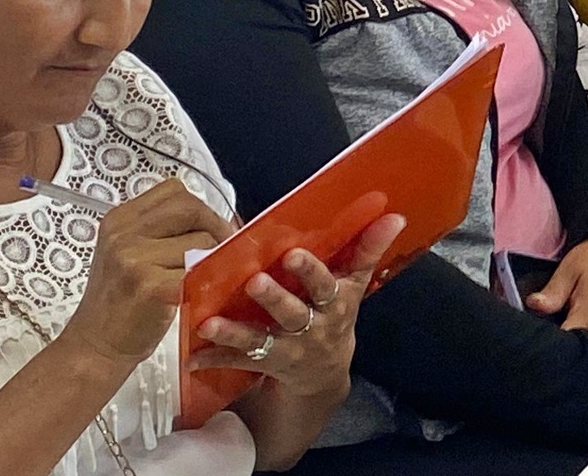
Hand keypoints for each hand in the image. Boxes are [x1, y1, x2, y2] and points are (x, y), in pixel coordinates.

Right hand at [60, 180, 232, 368]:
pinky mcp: (150, 286)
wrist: (94, 347)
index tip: (210, 229)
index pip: (174, 191)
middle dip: (215, 227)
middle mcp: (123, 234)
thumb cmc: (120, 302)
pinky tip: (201, 292)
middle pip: (191, 208)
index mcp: (119, 220)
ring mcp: (133, 259)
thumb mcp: (129, 253)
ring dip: (212, 258)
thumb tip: (220, 218)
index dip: (201, 208)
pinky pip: (199, 271)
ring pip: (201, 241)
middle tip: (221, 251)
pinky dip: (208, 280)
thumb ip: (163, 230)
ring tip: (203, 277)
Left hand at [189, 214, 405, 394]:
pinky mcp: (265, 364)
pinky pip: (238, 361)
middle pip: (294, 312)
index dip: (311, 271)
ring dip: (235, 332)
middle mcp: (313, 327)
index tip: (294, 254)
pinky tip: (192, 355)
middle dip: (275, 299)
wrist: (325, 373)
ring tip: (209, 324)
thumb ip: (368, 249)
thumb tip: (395, 215)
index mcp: (335, 303)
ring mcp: (288, 349)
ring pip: (261, 340)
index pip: (327, 284)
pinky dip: (215, 358)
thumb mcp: (355, 284)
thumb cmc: (336, 314)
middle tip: (254, 282)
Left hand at [526, 234, 587, 350]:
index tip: (539, 343)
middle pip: (582, 355)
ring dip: (579, 354)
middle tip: (550, 342)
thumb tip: (533, 305)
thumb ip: (552, 292)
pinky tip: (581, 342)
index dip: (551, 346)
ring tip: (565, 341)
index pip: (568, 341)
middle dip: (563, 352)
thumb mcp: (569, 268)